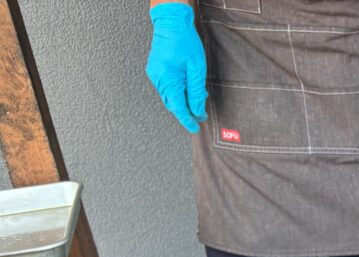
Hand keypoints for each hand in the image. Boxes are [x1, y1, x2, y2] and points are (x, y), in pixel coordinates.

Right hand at [146, 2, 207, 132]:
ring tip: (198, 97)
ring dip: (183, 101)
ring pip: (170, 96)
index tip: (195, 128)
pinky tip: (189, 87)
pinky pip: (167, 88)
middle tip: (201, 113)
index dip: (187, 119)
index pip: (178, 107)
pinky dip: (178, 92)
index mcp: (167, 79)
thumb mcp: (197, 68)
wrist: (171, 23)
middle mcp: (157, 79)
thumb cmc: (185, 42)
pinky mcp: (155, 71)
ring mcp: (154, 74)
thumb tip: (197, 110)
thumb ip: (196, 91)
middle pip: (172, 103)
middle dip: (187, 111)